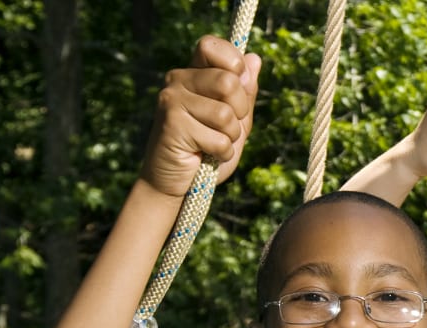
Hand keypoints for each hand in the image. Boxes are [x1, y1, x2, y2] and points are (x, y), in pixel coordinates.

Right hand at [141, 35, 260, 196]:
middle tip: (226, 128)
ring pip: (226, 114)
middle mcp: (178, 80)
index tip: (238, 86)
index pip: (212, 45)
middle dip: (240, 112)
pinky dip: (221, 153)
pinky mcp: (172, 124)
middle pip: (229, 82)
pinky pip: (218, 138)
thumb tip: (254, 58)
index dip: (234, 64)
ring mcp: (171, 100)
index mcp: (193, 73)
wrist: (176, 183)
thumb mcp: (235, 120)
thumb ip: (245, 93)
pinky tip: (204, 155)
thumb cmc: (207, 150)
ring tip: (212, 143)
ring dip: (230, 137)